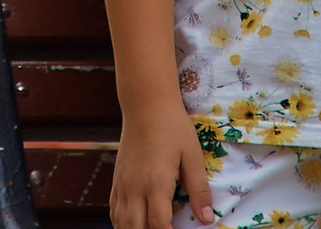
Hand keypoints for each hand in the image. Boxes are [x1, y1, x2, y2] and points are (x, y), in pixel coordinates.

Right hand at [112, 97, 212, 228]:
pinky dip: (122, 223)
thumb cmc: (173, 127)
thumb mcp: (192, 155)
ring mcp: (122, 184)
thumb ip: (198, 189)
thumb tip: (207, 219)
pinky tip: (134, 225)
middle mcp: (134, 187)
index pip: (158, 225)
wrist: (145, 104)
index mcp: (155, 182)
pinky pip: (114, 210)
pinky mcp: (117, 178)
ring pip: (121, 223)